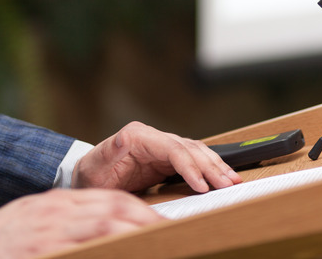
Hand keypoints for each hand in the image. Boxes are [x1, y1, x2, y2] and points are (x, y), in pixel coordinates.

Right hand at [0, 188, 162, 258]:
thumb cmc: (4, 236)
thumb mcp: (39, 218)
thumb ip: (68, 219)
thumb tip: (102, 228)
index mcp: (61, 201)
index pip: (111, 198)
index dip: (138, 209)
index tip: (158, 219)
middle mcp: (61, 210)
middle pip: (115, 208)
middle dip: (146, 218)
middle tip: (171, 231)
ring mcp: (55, 229)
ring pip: (107, 225)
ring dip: (137, 232)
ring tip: (161, 242)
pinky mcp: (48, 247)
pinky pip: (88, 247)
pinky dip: (110, 248)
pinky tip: (129, 251)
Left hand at [73, 121, 241, 192]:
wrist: (89, 177)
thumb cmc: (91, 174)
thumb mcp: (95, 166)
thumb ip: (110, 152)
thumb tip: (123, 138)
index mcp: (138, 136)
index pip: (173, 149)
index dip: (190, 166)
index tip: (202, 186)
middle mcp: (153, 137)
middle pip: (189, 149)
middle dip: (210, 167)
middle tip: (227, 184)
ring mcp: (162, 146)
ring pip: (196, 151)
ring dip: (215, 165)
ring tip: (232, 179)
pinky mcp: (166, 158)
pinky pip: (193, 160)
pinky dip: (209, 168)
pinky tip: (222, 176)